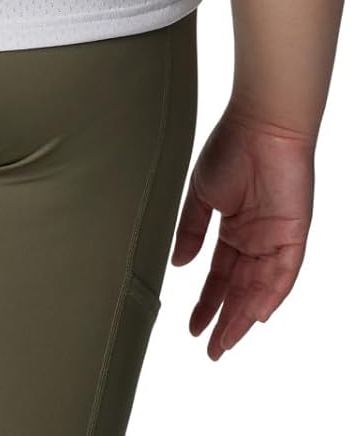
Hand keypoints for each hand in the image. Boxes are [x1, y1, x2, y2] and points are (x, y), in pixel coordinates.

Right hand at [170, 104, 314, 359]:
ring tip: (226, 341)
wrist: (260, 123)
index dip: (207, 301)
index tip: (192, 326)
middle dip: (225, 319)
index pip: (219, 275)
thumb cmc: (230, 147)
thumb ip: (190, 230)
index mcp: (233, 227)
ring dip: (245, 315)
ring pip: (261, 288)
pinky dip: (272, 294)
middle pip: (239, 289)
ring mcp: (276, 238)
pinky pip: (285, 273)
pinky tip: (258, 315)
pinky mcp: (294, 234)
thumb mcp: (201, 194)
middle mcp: (255, 239)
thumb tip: (179, 266)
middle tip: (211, 350)